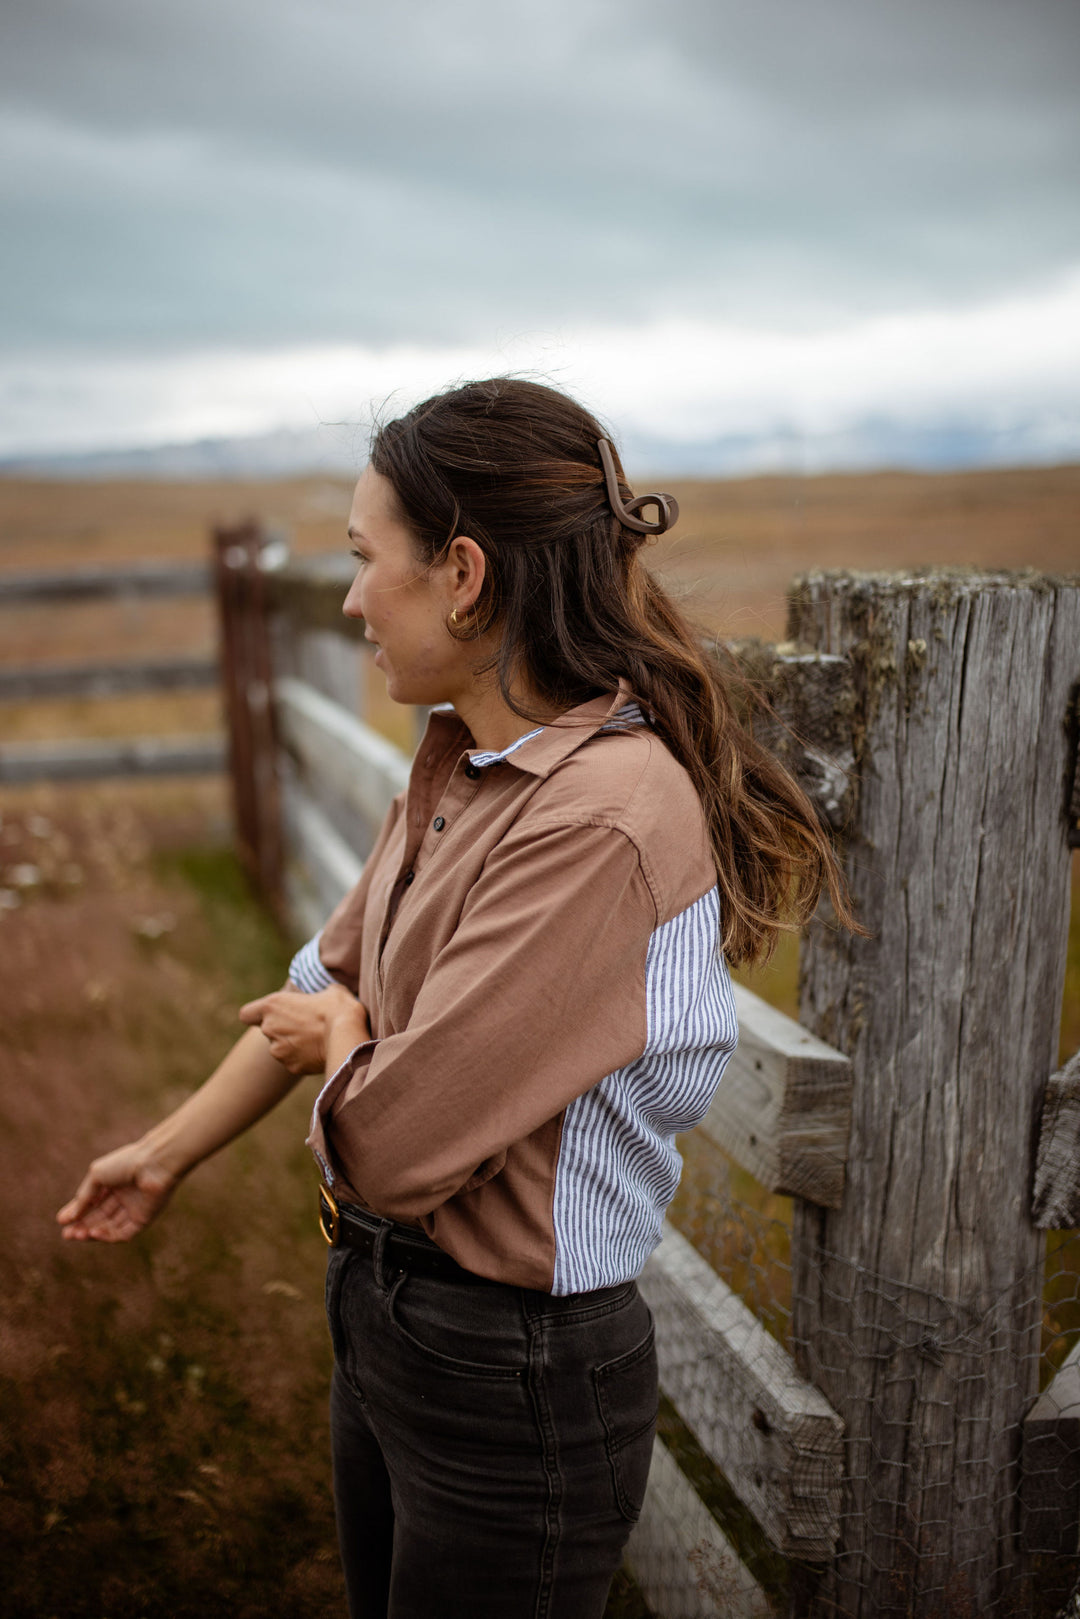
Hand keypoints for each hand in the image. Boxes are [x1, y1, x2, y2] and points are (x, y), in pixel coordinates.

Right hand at [57, 1141, 178, 1241]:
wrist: (154, 1164)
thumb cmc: (126, 1163)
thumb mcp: (97, 1176)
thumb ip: (83, 1197)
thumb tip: (66, 1218)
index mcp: (113, 1183)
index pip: (92, 1202)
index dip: (77, 1212)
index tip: (62, 1220)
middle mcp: (124, 1197)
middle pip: (100, 1217)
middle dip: (82, 1226)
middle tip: (67, 1235)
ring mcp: (134, 1209)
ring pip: (110, 1227)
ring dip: (92, 1233)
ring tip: (77, 1235)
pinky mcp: (143, 1219)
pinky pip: (123, 1232)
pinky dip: (108, 1236)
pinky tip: (95, 1233)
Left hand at [238, 985, 369, 1074]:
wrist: (348, 1037)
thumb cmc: (339, 1008)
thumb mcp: (329, 991)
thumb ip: (317, 995)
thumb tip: (325, 997)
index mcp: (273, 1005)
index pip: (246, 1014)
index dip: (257, 1015)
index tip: (273, 1014)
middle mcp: (270, 1028)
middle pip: (268, 1030)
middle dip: (283, 1028)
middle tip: (307, 1025)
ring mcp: (279, 1050)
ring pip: (280, 1047)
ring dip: (293, 1044)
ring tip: (317, 1039)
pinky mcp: (291, 1067)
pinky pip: (294, 1061)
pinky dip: (304, 1058)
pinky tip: (321, 1051)